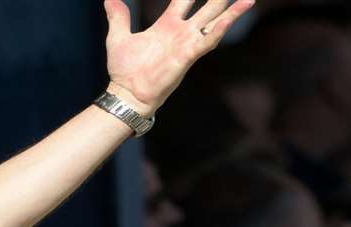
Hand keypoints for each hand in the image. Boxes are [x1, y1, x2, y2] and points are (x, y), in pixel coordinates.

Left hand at [103, 0, 253, 113]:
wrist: (126, 93)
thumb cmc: (124, 70)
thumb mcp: (118, 38)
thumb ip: (118, 17)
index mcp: (166, 25)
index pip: (184, 0)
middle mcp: (181, 31)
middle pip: (207, 7)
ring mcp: (187, 42)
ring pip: (215, 20)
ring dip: (231, 9)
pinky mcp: (189, 54)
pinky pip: (209, 39)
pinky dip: (222, 26)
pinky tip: (233, 15)